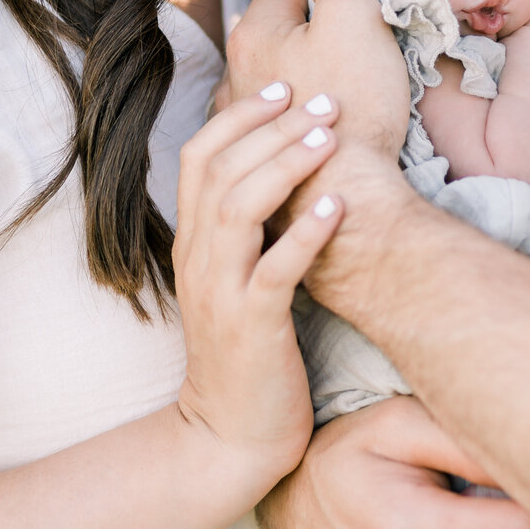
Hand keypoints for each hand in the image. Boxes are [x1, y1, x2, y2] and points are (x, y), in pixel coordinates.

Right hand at [173, 86, 344, 491]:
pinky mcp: (252, 327)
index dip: (240, 117)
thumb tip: (282, 174)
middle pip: (219, 169)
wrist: (228, 439)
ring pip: (239, 207)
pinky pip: (275, 269)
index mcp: (192, 244)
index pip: (198, 157)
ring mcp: (221, 292)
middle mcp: (198, 260)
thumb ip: (246, 233)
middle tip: (321, 101)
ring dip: (285, 165)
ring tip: (327, 136)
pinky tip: (336, 206)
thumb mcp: (235, 283)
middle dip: (271, 127)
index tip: (284, 89)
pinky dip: (305, 232)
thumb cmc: (247, 357)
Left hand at [225, 0, 408, 162]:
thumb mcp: (354, 18)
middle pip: (274, 14)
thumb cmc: (353, 106)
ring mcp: (242, 115)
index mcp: (256, 31)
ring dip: (297, 46)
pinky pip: (273, 104)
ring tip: (331, 46)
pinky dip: (294, 90)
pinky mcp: (259, 150)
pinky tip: (313, 100)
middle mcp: (237, 70)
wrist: (348, 194)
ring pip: (269, 61)